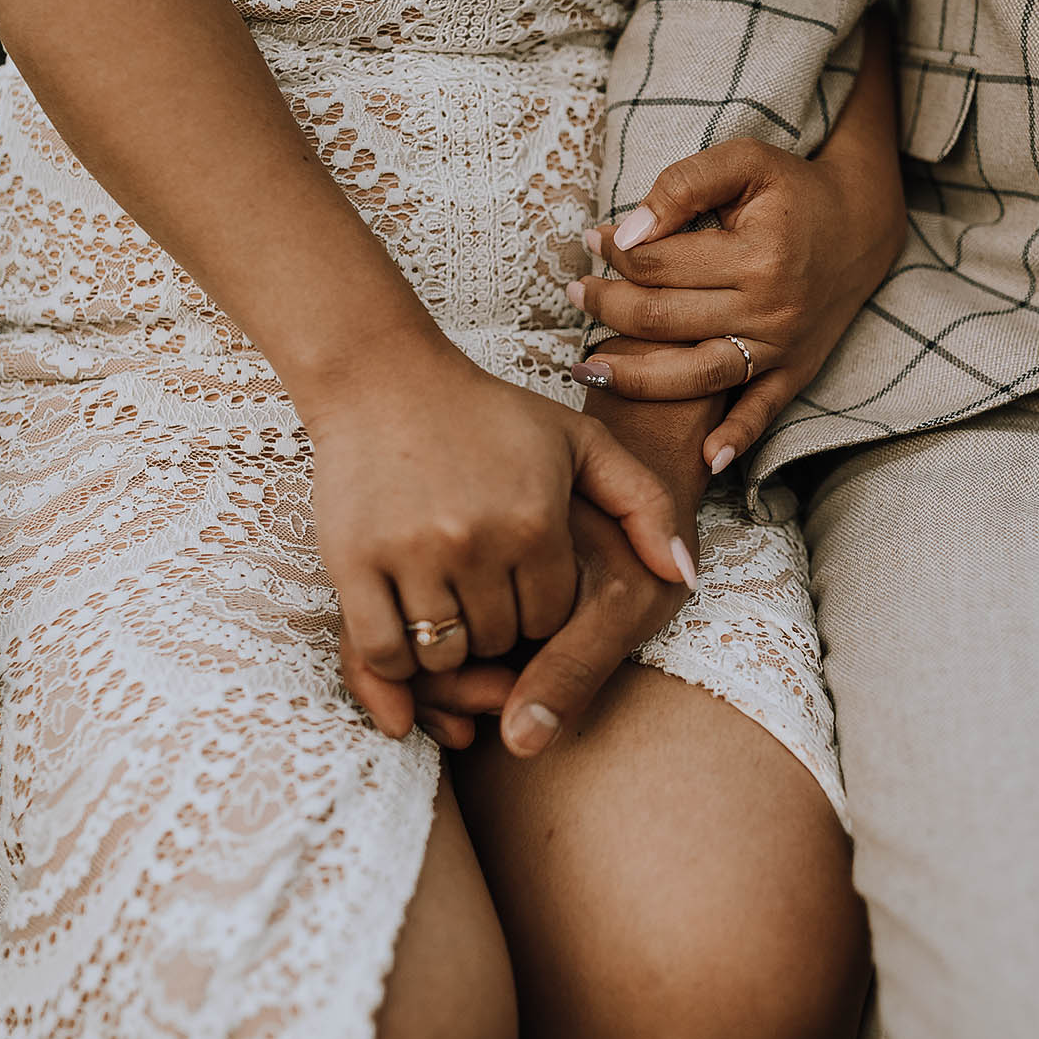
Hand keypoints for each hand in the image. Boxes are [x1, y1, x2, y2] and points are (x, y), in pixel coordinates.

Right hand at [306, 356, 693, 737]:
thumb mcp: (581, 443)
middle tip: (479, 595)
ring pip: (443, 653)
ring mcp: (411, 553)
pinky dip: (395, 659)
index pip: (551, 619)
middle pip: (500, 640)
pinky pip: (382, 651)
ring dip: (445, 644)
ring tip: (445, 605)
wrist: (384, 379)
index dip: (537, 609)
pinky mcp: (354, 562)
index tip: (520, 582)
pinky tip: (404, 627)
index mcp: (536, 520)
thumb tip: (684, 576)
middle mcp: (477, 541)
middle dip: (495, 629)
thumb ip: (645, 504)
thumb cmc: (488, 414)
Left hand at [567, 134, 903, 472]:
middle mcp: (769, 307)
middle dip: (607, 305)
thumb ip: (686, 185)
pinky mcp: (795, 370)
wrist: (861, 223)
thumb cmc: (794, 188)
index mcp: (755, 255)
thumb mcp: (746, 160)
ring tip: (587, 369)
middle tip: (575, 291)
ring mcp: (781, 346)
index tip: (594, 239)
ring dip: (634, 377)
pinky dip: (736, 438)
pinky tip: (705, 459)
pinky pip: (762, 411)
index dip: (615, 251)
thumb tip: (630, 233)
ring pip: (694, 373)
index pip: (659, 263)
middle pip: (663, 318)